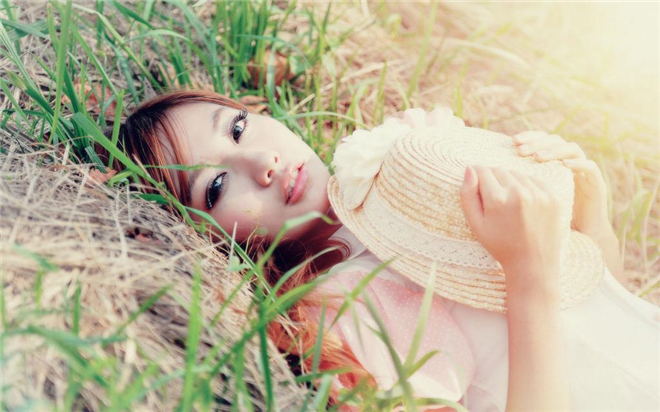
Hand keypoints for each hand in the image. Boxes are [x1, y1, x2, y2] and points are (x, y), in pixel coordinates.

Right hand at [460, 165, 562, 298]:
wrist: (533, 263)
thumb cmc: (500, 245)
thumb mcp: (476, 224)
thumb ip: (467, 194)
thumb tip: (469, 169)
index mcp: (497, 200)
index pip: (482, 171)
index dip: (476, 175)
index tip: (477, 183)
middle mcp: (519, 193)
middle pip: (499, 170)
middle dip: (492, 178)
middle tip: (492, 197)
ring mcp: (538, 194)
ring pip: (516, 173)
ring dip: (509, 181)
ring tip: (508, 202)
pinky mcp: (552, 196)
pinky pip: (533, 179)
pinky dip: (525, 185)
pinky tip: (522, 203)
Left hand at [512, 131, 613, 241]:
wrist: (576, 241)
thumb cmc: (540, 223)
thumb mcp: (521, 201)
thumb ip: (506, 185)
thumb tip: (479, 170)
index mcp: (549, 164)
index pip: (540, 140)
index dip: (529, 137)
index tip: (513, 141)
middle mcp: (566, 163)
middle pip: (555, 140)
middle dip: (538, 142)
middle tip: (521, 149)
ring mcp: (582, 172)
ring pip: (572, 149)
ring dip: (555, 150)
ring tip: (538, 157)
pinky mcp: (596, 184)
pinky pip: (591, 167)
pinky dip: (579, 163)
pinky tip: (564, 165)